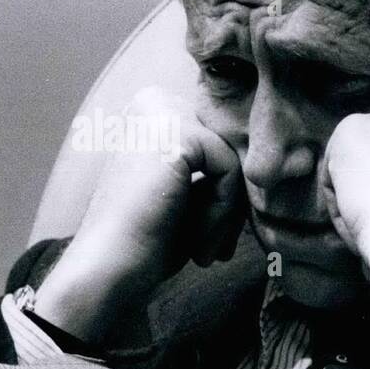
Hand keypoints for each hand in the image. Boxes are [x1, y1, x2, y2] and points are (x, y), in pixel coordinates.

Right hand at [34, 87, 245, 341]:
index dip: (220, 195)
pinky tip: (197, 246)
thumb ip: (213, 169)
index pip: (218, 145)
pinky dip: (222, 215)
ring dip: (226, 215)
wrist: (107, 268)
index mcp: (152, 109)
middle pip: (228, 150)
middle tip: (209, 248)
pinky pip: (232, 170)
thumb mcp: (185, 192)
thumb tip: (261, 165)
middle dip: (226, 203)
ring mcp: (162, 113)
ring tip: (203, 252)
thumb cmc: (144, 238)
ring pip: (233, 162)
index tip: (206, 237)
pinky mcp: (177, 135)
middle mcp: (154, 100)